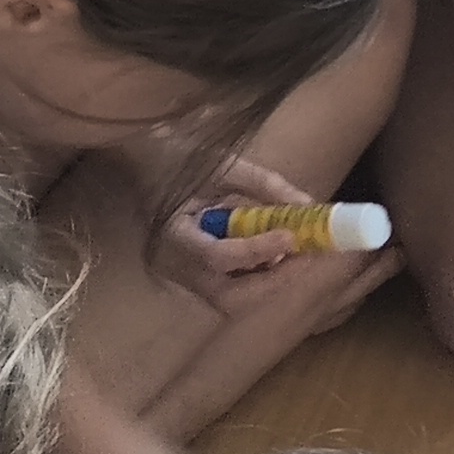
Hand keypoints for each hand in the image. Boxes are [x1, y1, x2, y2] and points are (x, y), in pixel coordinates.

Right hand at [148, 152, 326, 317]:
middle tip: (310, 257)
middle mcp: (176, 263)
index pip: (216, 255)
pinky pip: (232, 286)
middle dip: (273, 279)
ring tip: (301, 254)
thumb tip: (308, 205)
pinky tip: (282, 254)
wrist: (144, 163)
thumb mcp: (222, 163)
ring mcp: (185, 275)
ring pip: (233, 296)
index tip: (291, 236)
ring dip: (270, 280)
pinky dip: (261, 274)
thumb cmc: (179, 158)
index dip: (256, 250)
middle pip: (228, 292)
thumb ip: (264, 184)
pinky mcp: (196, 277)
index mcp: (173, 232)